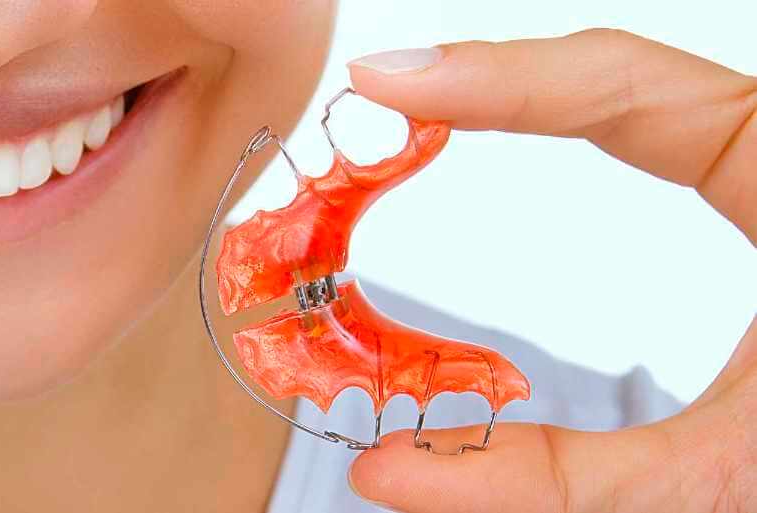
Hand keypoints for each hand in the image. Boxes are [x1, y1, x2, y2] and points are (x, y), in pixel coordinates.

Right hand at [345, 29, 756, 511]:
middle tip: (381, 102)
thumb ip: (560, 480)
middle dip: (494, 81)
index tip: (387, 86)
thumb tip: (396, 472)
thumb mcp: (732, 477)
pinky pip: (676, 139)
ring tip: (424, 105)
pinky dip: (584, 129)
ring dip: (535, 95)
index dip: (489, 79)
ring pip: (653, 102)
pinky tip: (520, 128)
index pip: (621, 88)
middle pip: (624, 80)